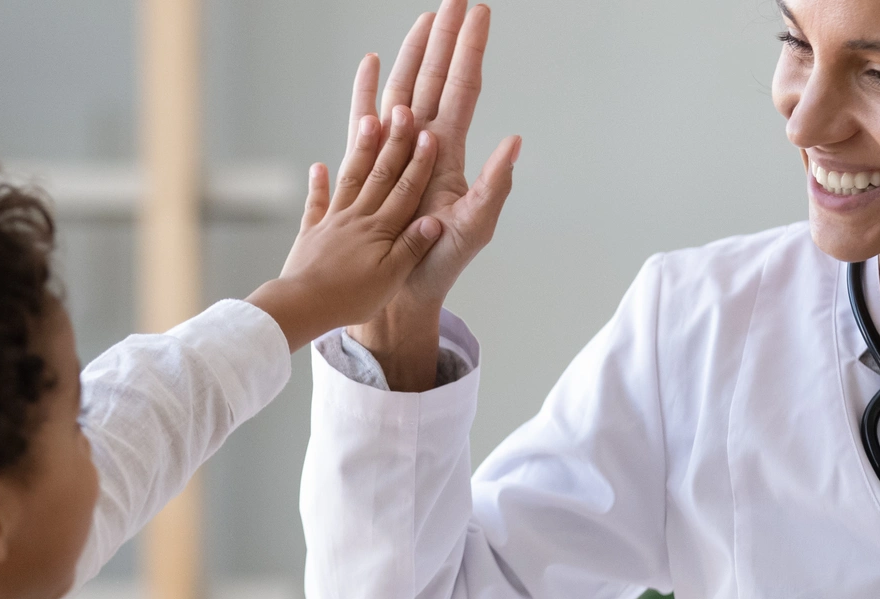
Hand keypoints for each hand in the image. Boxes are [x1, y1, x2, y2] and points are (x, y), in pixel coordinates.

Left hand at [247, 106, 443, 351]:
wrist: (302, 306)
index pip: (406, 190)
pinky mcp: (311, 233)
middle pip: (380, 174)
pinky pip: (316, 204)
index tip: (430, 135)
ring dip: (361, 149)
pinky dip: (318, 185)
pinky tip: (318, 167)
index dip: (420, 163)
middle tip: (403, 110)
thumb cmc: (350, 297)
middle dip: (395, 141)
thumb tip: (435, 219)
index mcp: (381, 229)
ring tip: (368, 119)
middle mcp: (357, 217)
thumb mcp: (390, 277)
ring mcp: (332, 222)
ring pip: (351, 178)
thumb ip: (411, 246)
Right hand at [348, 1, 521, 390]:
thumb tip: (515, 142)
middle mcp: (423, 143)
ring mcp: (395, 150)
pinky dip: (366, 90)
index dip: (469, 50)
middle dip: (444, 38)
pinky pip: (364, 118)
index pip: (462, 87)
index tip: (477, 12)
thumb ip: (495, 185)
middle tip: (452, 0)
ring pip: (403, 88)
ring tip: (423, 19)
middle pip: (434, 77)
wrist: (400, 288)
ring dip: (412, 53)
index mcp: (449, 151)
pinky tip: (371, 62)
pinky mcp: (368, 164)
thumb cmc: (440, 261)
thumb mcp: (475, 227)